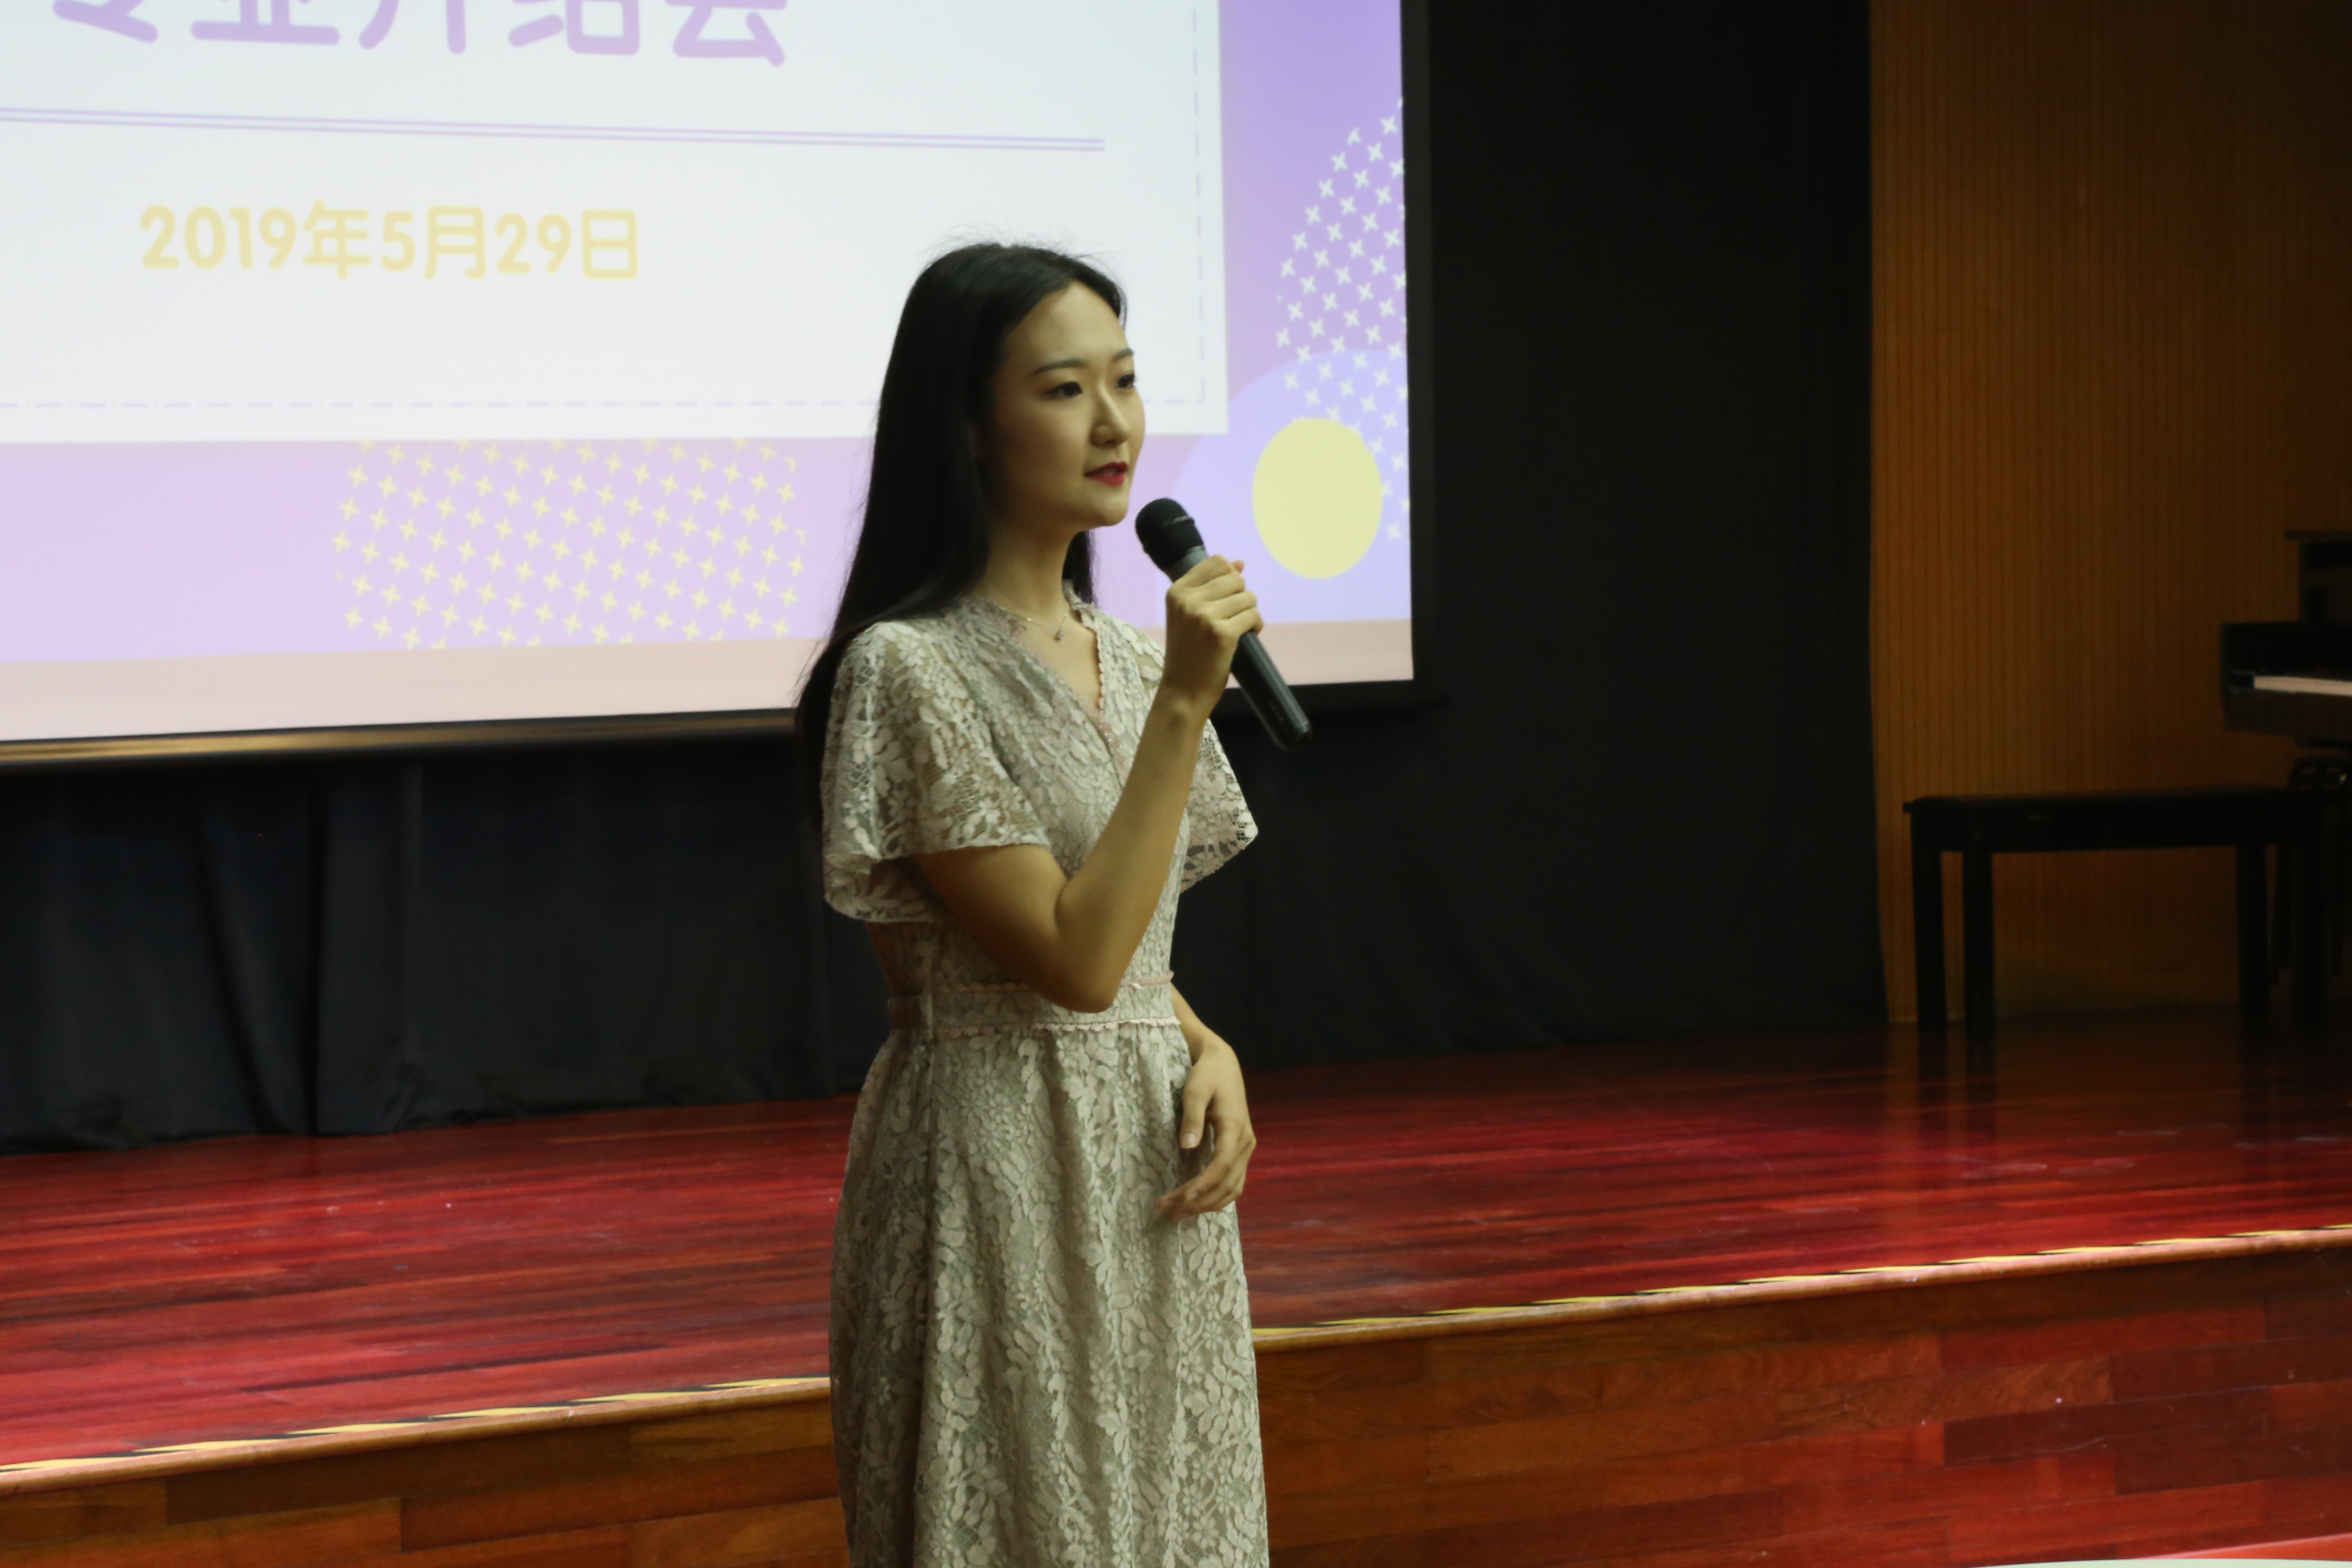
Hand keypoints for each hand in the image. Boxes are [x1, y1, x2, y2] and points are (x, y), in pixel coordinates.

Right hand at [1158, 555, 1260, 717]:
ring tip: (1238, 628)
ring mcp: (1205, 616)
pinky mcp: (1223, 634)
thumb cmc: (1187, 653)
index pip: (1216, 562)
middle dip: (1241, 597)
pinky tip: (1247, 636)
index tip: (1226, 598)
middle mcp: (1188, 600)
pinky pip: (1253, 616)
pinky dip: (1256, 626)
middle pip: (1236, 579)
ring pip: (1248, 597)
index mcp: (1177, 591)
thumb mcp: (1189, 615)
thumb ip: (1211, 586)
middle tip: (1232, 617)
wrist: (1182, 691)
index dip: (1230, 577)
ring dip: (1250, 613)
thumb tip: (1240, 562)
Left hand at [1159, 1039, 1256, 1218]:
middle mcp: (1245, 1142)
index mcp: (1235, 1127)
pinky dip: (1217, 1196)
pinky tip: (1197, 1202)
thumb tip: (1186, 1146)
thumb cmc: (1207, 1075)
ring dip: (1207, 1203)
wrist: (1223, 1064)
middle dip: (1198, 1201)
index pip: (1221, 1165)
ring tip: (1178, 1212)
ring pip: (1233, 1187)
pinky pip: (1233, 1181)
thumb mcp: (1195, 1090)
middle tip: (1168, 1209)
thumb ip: (1192, 1117)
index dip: (1202, 1184)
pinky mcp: (1240, 1150)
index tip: (1181, 1198)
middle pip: (1227, 1183)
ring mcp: (1245, 1148)